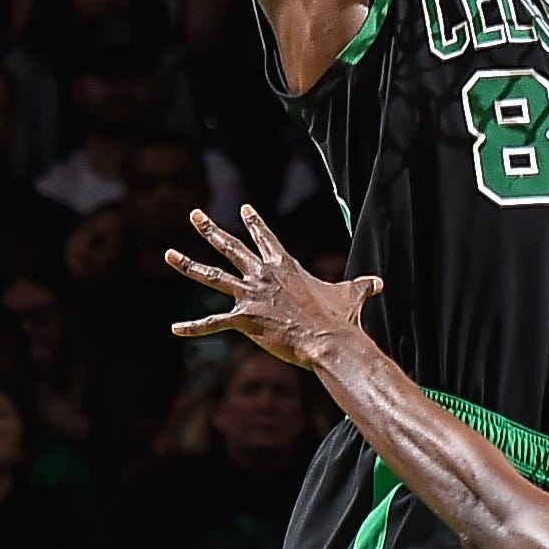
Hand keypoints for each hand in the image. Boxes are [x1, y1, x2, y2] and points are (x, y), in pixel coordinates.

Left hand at [166, 206, 381, 369]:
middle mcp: (263, 275)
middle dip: (210, 229)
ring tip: (168, 253)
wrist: (329, 340)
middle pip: (230, 247)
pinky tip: (175, 329)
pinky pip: (212, 323)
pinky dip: (193, 328)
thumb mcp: (353, 295)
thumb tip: (380, 283)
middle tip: (194, 214)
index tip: (244, 208)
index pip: (266, 237)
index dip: (254, 222)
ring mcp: (251, 295)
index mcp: (285, 265)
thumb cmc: (341, 319)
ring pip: (212, 275)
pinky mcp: (244, 318)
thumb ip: (363, 285)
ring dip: (188, 264)